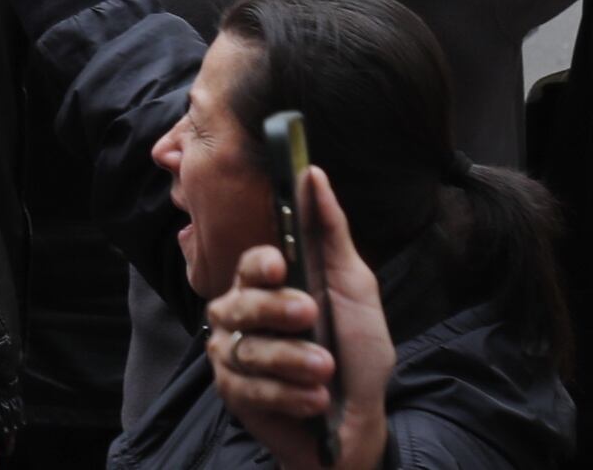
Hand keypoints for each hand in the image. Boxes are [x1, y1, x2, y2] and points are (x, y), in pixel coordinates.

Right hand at [205, 167, 391, 469]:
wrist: (359, 420)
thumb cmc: (357, 351)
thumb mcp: (354, 287)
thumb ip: (329, 232)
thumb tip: (313, 173)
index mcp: (270, 284)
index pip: (250, 264)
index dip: (259, 263)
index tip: (279, 264)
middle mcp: (243, 315)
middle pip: (239, 302)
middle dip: (277, 312)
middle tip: (310, 316)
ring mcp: (234, 354)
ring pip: (246, 348)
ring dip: (292, 361)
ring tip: (325, 370)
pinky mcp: (234, 393)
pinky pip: (247, 388)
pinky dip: (286, 394)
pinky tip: (313, 398)